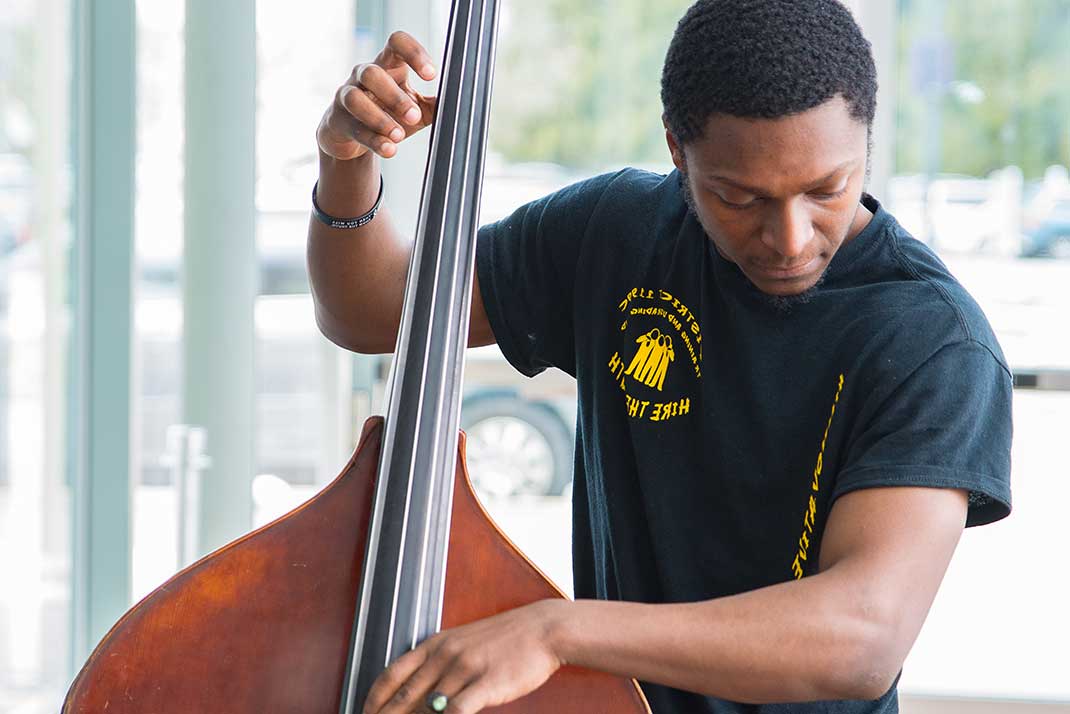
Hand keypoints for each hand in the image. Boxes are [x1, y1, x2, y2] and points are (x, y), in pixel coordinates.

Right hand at [317, 30, 438, 161]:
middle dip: (395, 96)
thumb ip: (436, 105)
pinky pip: (354, 128)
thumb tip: (461, 103)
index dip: (414, 53)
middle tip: (414, 116)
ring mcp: (347, 96)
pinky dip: (373, 140)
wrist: (353, 136)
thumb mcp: (417, 109)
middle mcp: (364, 75)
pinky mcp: (338, 120)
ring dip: (379, 119)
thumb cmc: (389, 113)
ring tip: (398, 136)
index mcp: (388, 65)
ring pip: (356, 99)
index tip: (432, 75)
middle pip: (373, 73)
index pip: (396, 43)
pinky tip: (389, 149)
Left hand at [362, 600, 568, 713]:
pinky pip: (457, 711)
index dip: (374, 698)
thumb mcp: (465, 643)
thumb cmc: (507, 638)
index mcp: (436, 644)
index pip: (392, 673)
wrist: (543, 629)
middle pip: (404, 695)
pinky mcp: (486, 684)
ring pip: (426, 707)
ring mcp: (465, 669)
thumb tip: (420, 691)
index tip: (365, 712)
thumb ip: (440, 663)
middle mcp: (445, 655)